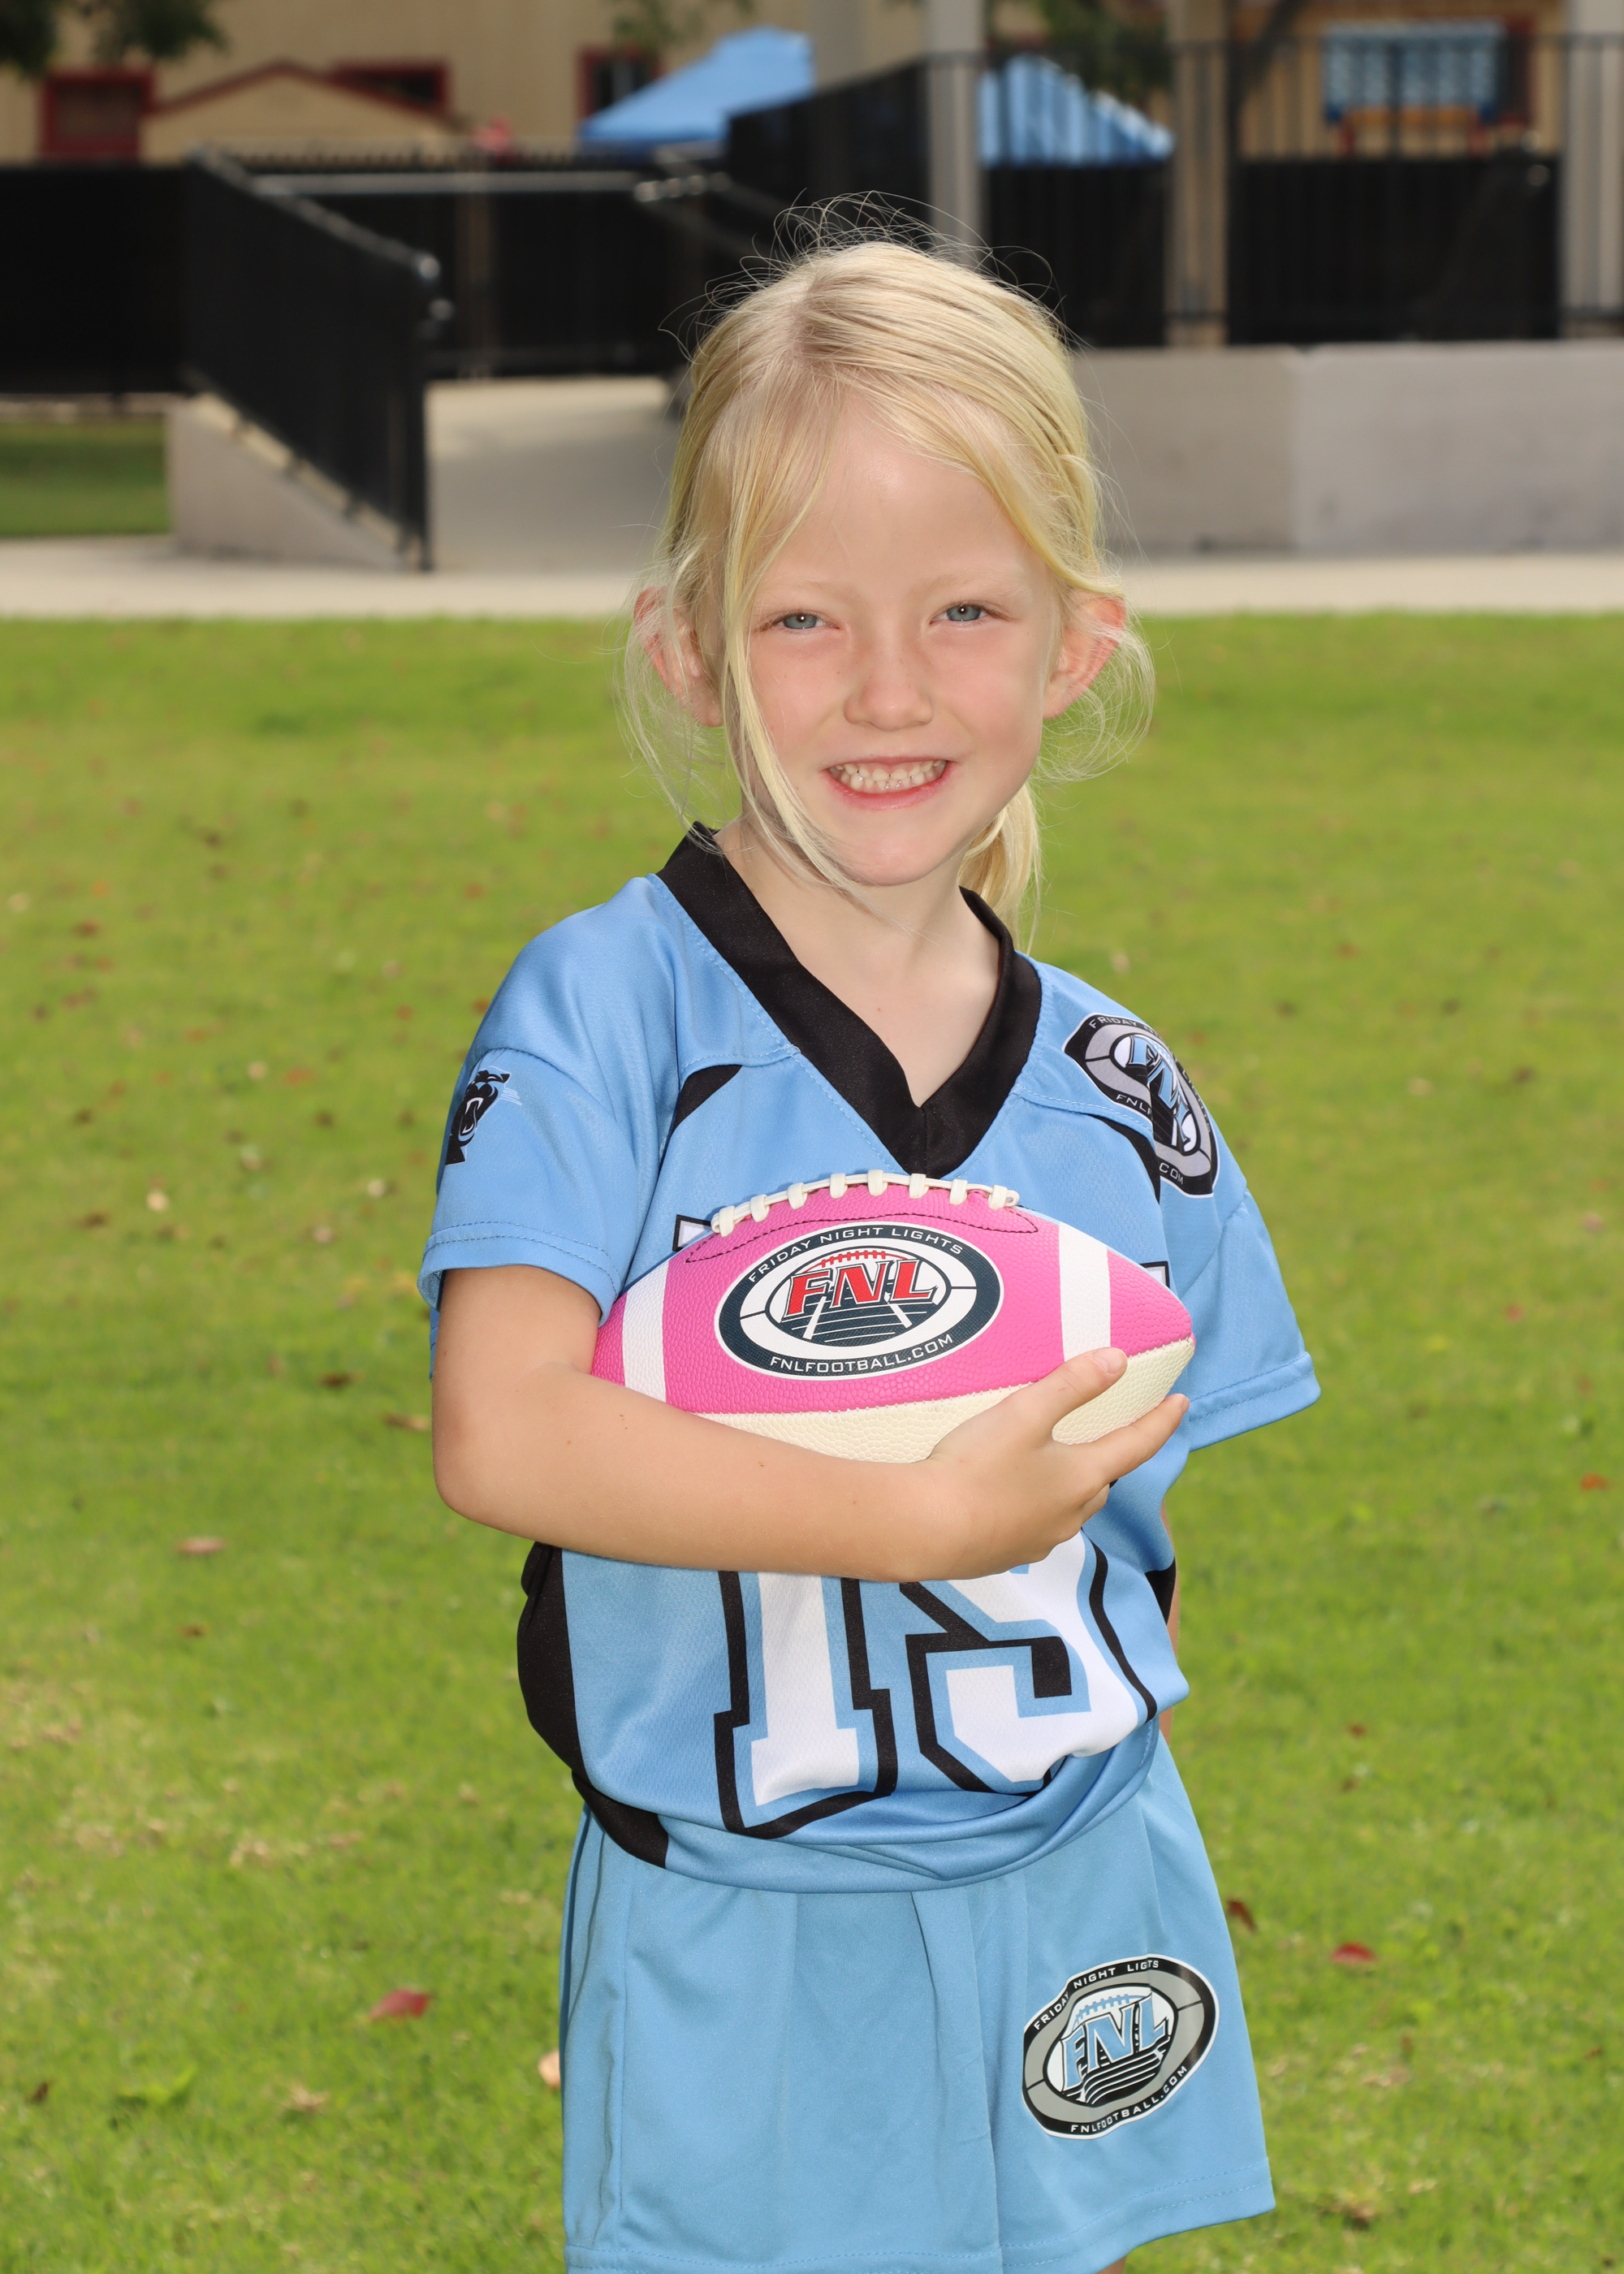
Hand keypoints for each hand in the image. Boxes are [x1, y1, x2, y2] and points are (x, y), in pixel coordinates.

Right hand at [906, 1349, 1187, 1580]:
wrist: (923, 1530)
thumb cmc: (975, 1468)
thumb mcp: (1024, 1413)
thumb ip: (1072, 1384)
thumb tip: (1118, 1360)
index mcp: (1083, 1478)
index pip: (1137, 1445)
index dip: (1162, 1421)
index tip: (1182, 1401)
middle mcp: (1072, 1514)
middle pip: (1103, 1478)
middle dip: (1108, 1455)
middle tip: (1105, 1429)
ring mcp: (1041, 1539)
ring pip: (1071, 1504)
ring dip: (1070, 1482)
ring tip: (1052, 1460)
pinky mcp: (1008, 1553)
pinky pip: (1037, 1524)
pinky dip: (1035, 1504)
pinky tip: (1009, 1494)